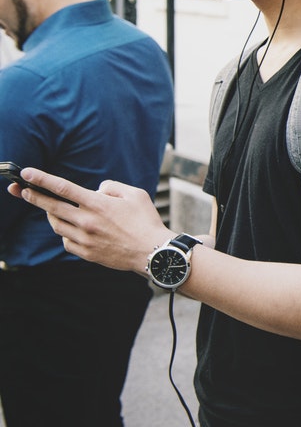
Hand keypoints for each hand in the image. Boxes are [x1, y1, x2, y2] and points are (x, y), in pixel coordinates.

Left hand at [9, 167, 169, 273]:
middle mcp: (87, 221)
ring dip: (50, 215)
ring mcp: (85, 238)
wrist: (153, 252)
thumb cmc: (146, 221)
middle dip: (32, 197)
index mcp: (98, 204)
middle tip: (21, 190)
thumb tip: (96, 190)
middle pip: (51, 207)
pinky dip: (66, 233)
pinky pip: (66, 241)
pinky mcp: (87, 253)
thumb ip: (112, 187)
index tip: (26, 173)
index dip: (41, 179)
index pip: (63, 188)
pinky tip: (72, 229)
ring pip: (56, 225)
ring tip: (52, 210)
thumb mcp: (135, 194)